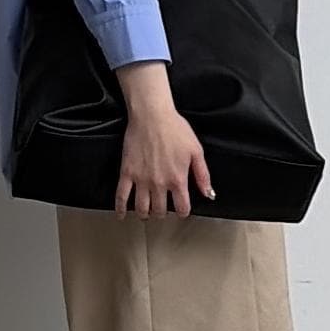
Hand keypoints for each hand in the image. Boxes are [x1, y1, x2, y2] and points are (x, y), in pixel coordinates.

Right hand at [115, 105, 214, 219]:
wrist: (152, 115)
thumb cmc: (175, 129)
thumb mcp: (196, 151)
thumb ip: (203, 175)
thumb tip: (208, 194)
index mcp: (177, 179)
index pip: (182, 207)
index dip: (182, 212)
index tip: (181, 210)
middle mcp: (159, 183)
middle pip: (160, 210)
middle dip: (162, 214)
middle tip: (161, 210)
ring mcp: (141, 179)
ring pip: (141, 207)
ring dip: (144, 214)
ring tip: (146, 214)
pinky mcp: (127, 172)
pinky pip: (121, 195)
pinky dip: (121, 208)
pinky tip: (122, 215)